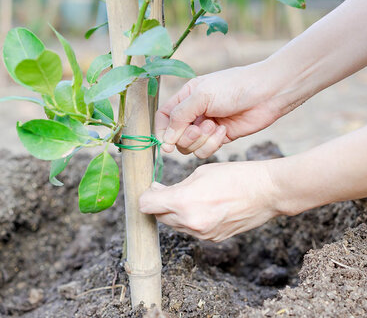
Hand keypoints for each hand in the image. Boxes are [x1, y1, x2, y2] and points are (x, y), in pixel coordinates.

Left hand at [139, 161, 279, 241]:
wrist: (266, 191)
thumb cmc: (235, 175)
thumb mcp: (200, 173)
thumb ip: (176, 186)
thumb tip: (159, 192)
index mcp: (183, 202)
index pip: (146, 206)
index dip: (146, 196)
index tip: (151, 189)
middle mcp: (190, 223)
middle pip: (159, 217)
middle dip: (159, 204)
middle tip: (165, 189)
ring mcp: (202, 234)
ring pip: (174, 225)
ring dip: (174, 212)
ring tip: (187, 196)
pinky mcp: (213, 239)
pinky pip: (191, 229)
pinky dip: (190, 219)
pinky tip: (203, 205)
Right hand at [156, 62, 284, 157]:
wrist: (266, 93)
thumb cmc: (233, 87)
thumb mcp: (201, 96)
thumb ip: (180, 116)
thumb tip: (166, 140)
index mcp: (186, 97)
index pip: (164, 117)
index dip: (161, 131)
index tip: (166, 144)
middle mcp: (194, 113)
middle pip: (175, 136)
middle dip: (186, 136)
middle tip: (199, 129)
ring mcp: (206, 127)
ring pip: (190, 146)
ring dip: (201, 140)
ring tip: (215, 126)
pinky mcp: (220, 138)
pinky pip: (206, 150)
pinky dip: (213, 144)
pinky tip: (224, 131)